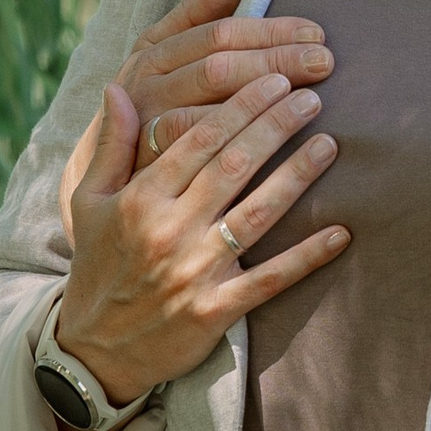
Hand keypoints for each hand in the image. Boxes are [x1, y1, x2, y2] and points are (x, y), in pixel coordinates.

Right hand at [55, 68, 349, 408]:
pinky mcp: (215, 311)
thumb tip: (119, 88)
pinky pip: (269, 279)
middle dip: (275, 127)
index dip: (239, 107)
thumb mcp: (89, 202)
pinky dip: (307, 256)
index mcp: (139, 199)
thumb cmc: (97, 265)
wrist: (94, 349)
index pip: (197, 140)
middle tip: (311, 98)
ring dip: (296, 176)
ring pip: (256, 214)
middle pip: (232, 167)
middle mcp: (168, 230)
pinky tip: (341, 232)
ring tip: (330, 144)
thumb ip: (112, 146)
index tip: (273, 81)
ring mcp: (194, 271)